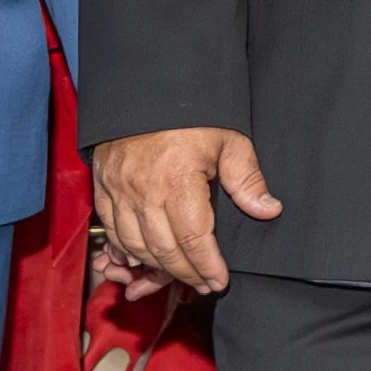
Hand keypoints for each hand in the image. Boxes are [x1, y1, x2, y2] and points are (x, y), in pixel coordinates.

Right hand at [90, 128, 278, 292]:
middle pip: (162, 250)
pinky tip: (144, 258)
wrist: (145, 86)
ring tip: (179, 274)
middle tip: (203, 284)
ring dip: (155, 267)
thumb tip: (268, 210)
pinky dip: (127, 250)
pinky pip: (112, 231)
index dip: (207, 266)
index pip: (192, 239)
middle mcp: (142, 191)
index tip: (219, 281)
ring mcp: (118, 191)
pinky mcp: (103, 187)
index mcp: (177, 181)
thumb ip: (246, 178)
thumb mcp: (228, 139)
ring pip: (133, 246)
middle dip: (185, 273)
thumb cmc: (191, 112)